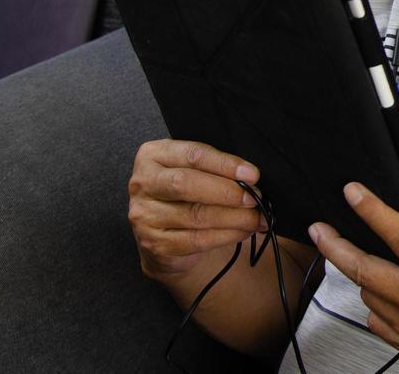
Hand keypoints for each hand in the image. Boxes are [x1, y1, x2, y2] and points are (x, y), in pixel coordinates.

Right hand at [126, 139, 265, 280]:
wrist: (166, 231)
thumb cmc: (187, 193)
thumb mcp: (196, 170)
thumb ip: (215, 168)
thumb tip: (250, 177)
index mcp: (153, 155)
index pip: (192, 155)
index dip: (225, 164)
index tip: (252, 174)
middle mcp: (142, 183)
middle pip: (186, 183)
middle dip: (227, 191)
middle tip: (254, 198)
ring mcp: (144, 215)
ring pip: (195, 215)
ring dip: (233, 218)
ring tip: (256, 217)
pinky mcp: (154, 243)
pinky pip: (195, 240)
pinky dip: (225, 236)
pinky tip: (243, 231)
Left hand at [309, 182, 398, 373]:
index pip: (398, 233)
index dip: (371, 209)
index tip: (353, 193)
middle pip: (363, 269)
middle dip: (335, 246)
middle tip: (322, 231)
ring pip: (368, 297)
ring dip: (362, 277)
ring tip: (366, 263)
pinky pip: (380, 325)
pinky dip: (377, 308)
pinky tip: (386, 299)